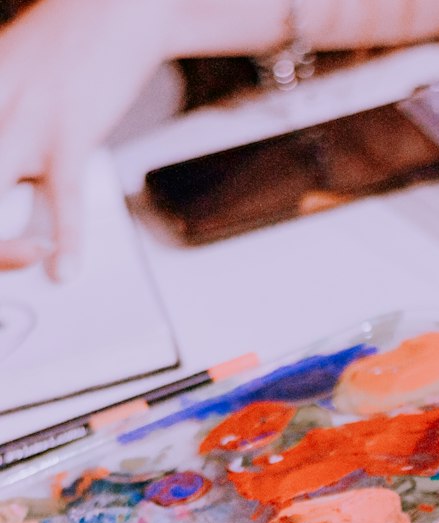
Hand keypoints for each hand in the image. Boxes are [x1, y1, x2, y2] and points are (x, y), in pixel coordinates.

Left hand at [0, 0, 173, 278]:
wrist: (118, 7)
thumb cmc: (71, 44)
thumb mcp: (14, 77)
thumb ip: (7, 126)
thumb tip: (20, 183)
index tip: (5, 238)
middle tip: (6, 254)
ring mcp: (27, 122)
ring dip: (7, 247)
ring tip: (27, 260)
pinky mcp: (70, 134)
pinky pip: (64, 201)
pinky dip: (67, 243)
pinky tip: (64, 271)